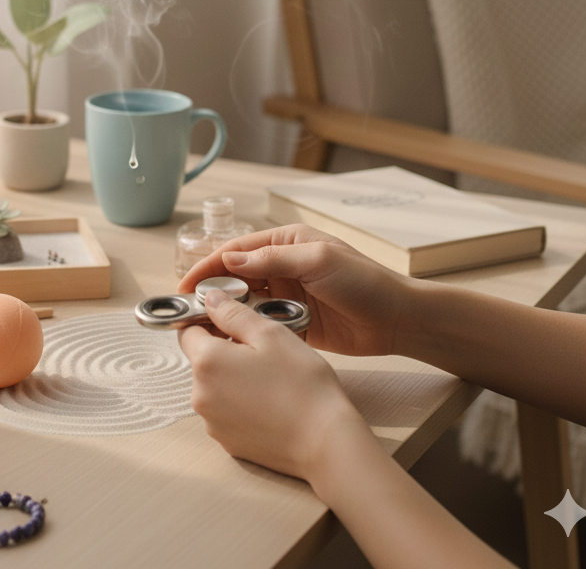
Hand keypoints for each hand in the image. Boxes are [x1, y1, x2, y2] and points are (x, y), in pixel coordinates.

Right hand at [178, 224, 413, 356]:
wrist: (399, 320)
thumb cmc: (365, 282)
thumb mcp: (318, 260)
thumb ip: (273, 259)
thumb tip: (230, 259)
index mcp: (287, 243)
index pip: (238, 251)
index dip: (209, 266)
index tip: (186, 285)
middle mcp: (284, 267)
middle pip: (237, 277)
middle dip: (214, 292)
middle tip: (189, 311)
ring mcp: (289, 296)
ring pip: (248, 303)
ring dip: (229, 314)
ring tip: (205, 329)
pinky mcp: (295, 324)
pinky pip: (264, 325)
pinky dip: (248, 332)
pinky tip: (233, 343)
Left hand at [179, 288, 370, 482]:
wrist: (326, 443)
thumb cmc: (302, 384)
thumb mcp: (270, 334)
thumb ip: (233, 313)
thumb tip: (210, 299)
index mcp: (207, 362)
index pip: (187, 331)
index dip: (207, 321)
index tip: (231, 321)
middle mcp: (200, 395)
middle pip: (202, 361)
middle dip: (224, 350)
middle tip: (260, 349)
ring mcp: (213, 423)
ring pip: (215, 387)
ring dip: (232, 377)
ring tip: (269, 378)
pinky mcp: (228, 442)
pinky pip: (226, 412)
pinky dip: (241, 403)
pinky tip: (270, 402)